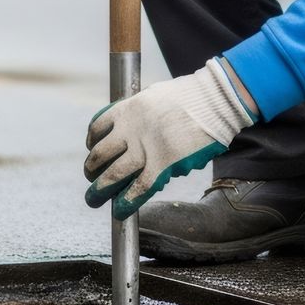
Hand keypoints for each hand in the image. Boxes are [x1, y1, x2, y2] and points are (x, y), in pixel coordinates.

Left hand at [85, 58, 254, 219]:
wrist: (214, 101)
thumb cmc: (190, 96)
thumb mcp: (154, 94)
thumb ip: (141, 111)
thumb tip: (135, 127)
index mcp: (128, 109)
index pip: (97, 128)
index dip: (92, 142)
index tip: (94, 150)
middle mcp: (130, 129)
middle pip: (99, 155)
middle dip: (91, 170)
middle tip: (91, 179)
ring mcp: (145, 148)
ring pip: (112, 175)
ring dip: (99, 190)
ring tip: (94, 199)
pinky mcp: (162, 165)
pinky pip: (138, 188)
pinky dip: (126, 201)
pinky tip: (120, 209)